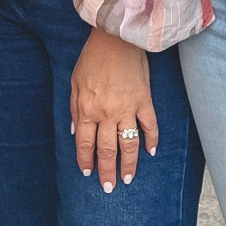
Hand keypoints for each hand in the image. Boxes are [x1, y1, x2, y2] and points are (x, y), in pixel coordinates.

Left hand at [70, 28, 157, 193]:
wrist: (115, 37)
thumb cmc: (92, 58)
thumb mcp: (74, 82)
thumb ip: (74, 109)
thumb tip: (73, 131)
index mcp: (86, 109)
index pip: (85, 144)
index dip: (86, 161)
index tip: (88, 174)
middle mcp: (106, 113)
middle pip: (107, 150)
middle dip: (107, 171)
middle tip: (108, 188)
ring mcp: (127, 109)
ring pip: (128, 144)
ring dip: (129, 164)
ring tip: (128, 179)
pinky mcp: (144, 101)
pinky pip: (149, 126)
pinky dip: (151, 140)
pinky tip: (151, 152)